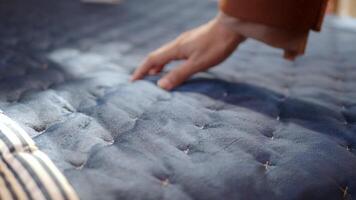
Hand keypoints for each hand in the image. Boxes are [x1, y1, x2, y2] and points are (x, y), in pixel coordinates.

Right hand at [131, 14, 245, 89]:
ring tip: (155, 76)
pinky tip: (175, 66)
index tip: (132, 81)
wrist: (232, 27)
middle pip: (157, 56)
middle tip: (141, 80)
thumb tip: (160, 86)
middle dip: (147, 69)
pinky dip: (169, 62)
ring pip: (166, 55)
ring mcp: (186, 42)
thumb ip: (179, 74)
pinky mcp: (194, 42)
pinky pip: (175, 54)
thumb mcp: (197, 63)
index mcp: (176, 49)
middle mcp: (178, 44)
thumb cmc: (216, 45)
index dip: (141, 70)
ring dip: (158, 65)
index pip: (152, 60)